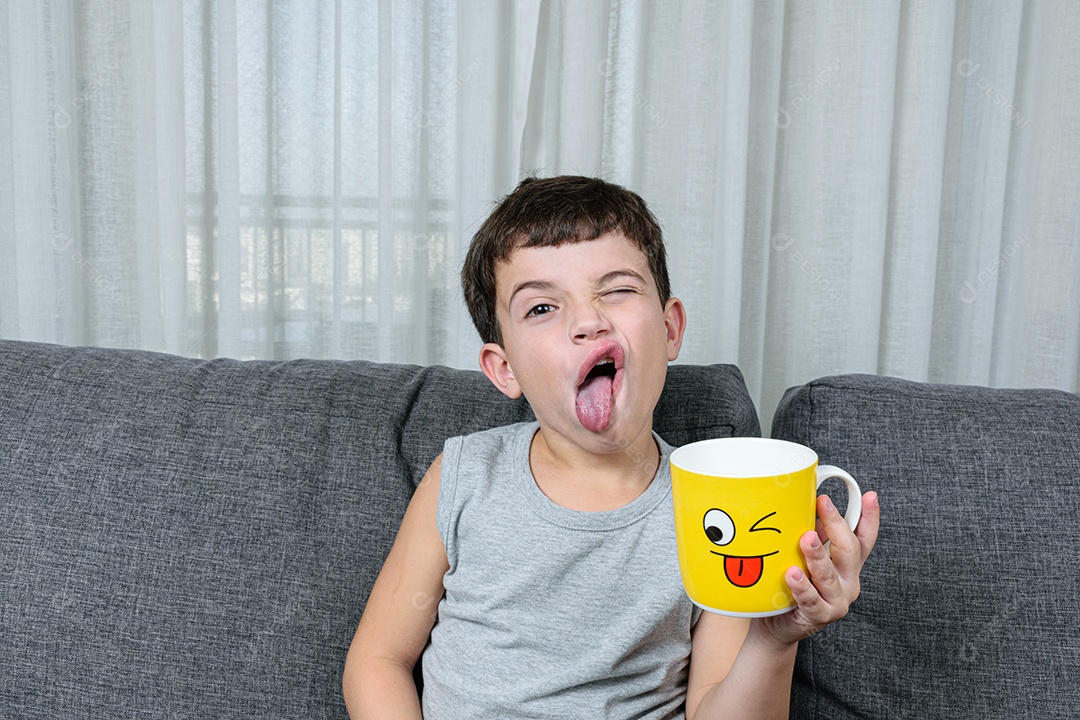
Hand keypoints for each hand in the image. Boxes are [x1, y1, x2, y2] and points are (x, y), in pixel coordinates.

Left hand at [754, 491, 879, 647]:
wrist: (778, 625)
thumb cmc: (791, 584)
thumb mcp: (805, 556)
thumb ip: (813, 534)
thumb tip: (806, 503)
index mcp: (847, 563)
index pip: (865, 538)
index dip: (870, 517)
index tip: (870, 496)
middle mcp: (848, 580)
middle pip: (849, 550)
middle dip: (836, 524)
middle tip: (823, 503)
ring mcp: (836, 600)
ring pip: (829, 575)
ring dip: (817, 555)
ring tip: (806, 539)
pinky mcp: (820, 616)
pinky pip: (811, 599)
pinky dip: (802, 586)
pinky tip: (792, 575)